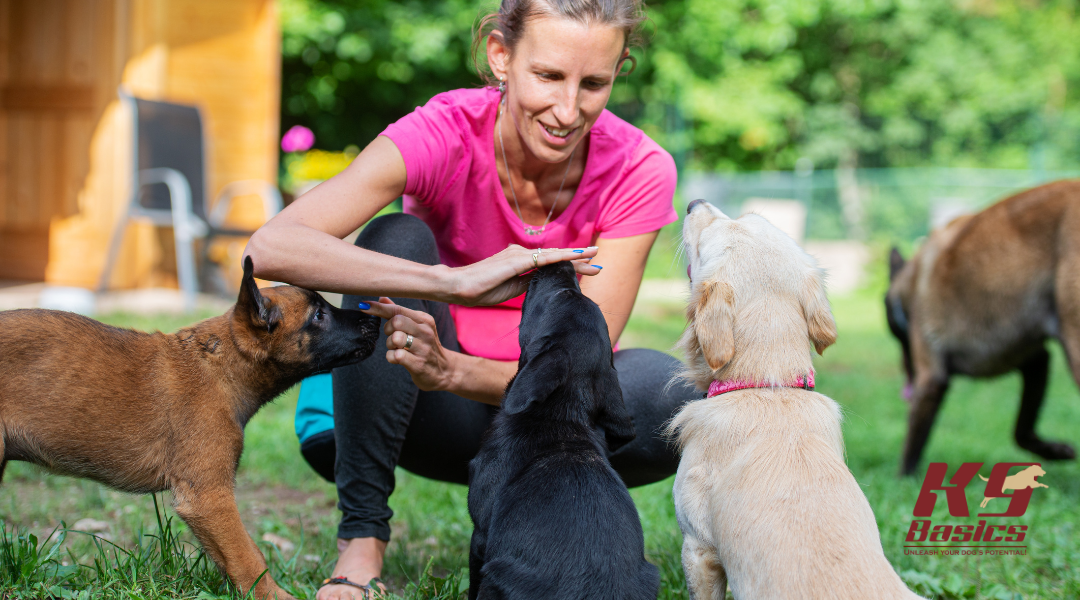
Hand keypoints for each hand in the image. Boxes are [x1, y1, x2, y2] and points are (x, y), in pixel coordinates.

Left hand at [360, 298, 452, 390]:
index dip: (378, 308)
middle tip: (392, 336)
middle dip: (387, 329)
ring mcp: (423, 348)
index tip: (363, 306)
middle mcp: (426, 332)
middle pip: (396, 321)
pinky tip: (398, 358)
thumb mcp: (417, 326)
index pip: (398, 309)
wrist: (444, 370)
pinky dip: (391, 357)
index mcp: (424, 320)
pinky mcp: (419, 364)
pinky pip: (396, 356)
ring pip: (396, 338)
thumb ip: (399, 312)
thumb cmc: (426, 346)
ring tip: (396, 348)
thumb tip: (381, 297)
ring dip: (390, 344)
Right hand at [444, 244, 599, 306]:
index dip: (569, 266)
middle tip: (598, 264)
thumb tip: (545, 285)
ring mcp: (518, 255)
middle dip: (578, 261)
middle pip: (554, 258)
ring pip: (552, 257)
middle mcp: (521, 254)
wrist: (457, 287)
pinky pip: (542, 259)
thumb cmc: (480, 291)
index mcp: (520, 262)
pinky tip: (575, 257)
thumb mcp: (511, 290)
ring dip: (574, 258)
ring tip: (594, 259)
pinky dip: (561, 257)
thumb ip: (528, 284)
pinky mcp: (515, 260)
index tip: (588, 270)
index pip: (550, 264)